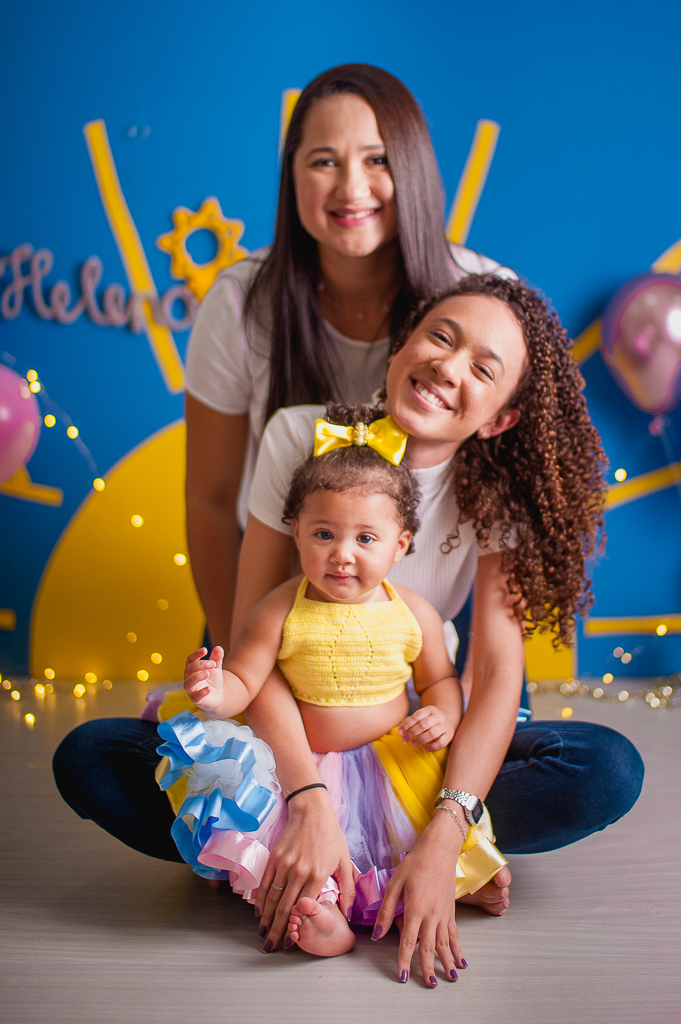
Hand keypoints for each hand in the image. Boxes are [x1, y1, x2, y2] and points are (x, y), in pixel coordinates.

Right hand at [184, 646, 224, 711]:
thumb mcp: (216, 668)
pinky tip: (209, 689)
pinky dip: (201, 692)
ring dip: (197, 677)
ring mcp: (192, 690)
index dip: (196, 654)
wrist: (217, 696)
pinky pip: (195, 697)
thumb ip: (217, 658)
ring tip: (208, 673)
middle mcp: (189, 678)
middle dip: (200, 665)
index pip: (190, 660)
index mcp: (193, 669)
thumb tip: (218, 648)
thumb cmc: (213, 680)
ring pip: (188, 683)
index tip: (205, 650)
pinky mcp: (196, 700)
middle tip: (213, 663)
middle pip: (189, 669)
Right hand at [254, 789, 355, 950]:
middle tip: (271, 946)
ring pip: (273, 897)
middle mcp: (299, 872)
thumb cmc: (331, 835)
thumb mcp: (344, 861)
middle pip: (285, 907)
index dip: (295, 926)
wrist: (312, 810)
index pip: (304, 908)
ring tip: (263, 933)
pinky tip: (259, 910)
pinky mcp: (275, 857)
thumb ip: (347, 888)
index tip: (291, 942)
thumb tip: (348, 913)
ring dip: (267, 918)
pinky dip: (261, 898)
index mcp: (318, 875)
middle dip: (277, 930)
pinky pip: (265, 882)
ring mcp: (285, 864)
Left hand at [372, 813, 466, 985]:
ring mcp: (444, 914)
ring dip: (447, 962)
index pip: (408, 941)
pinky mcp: (451, 911)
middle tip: (429, 985)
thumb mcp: (395, 883)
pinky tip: (462, 961)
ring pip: (444, 944)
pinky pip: (455, 934)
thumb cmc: (416, 862)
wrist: (440, 849)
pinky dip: (458, 949)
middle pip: (429, 947)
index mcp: (415, 908)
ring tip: (450, 979)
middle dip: (428, 968)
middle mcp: (432, 914)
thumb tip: (377, 934)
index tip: (402, 976)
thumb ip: (386, 910)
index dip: (404, 960)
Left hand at [398, 705, 454, 751]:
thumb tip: (401, 729)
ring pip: (432, 733)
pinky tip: (424, 749)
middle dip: (412, 733)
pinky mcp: (449, 736)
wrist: (448, 720)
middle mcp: (438, 717)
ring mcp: (444, 726)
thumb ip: (411, 721)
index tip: (400, 732)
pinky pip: (441, 743)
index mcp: (430, 709)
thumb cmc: (430, 719)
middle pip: (424, 725)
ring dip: (420, 740)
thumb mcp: (422, 715)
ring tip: (413, 744)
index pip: (417, 716)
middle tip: (404, 740)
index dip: (407, 724)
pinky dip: (432, 747)